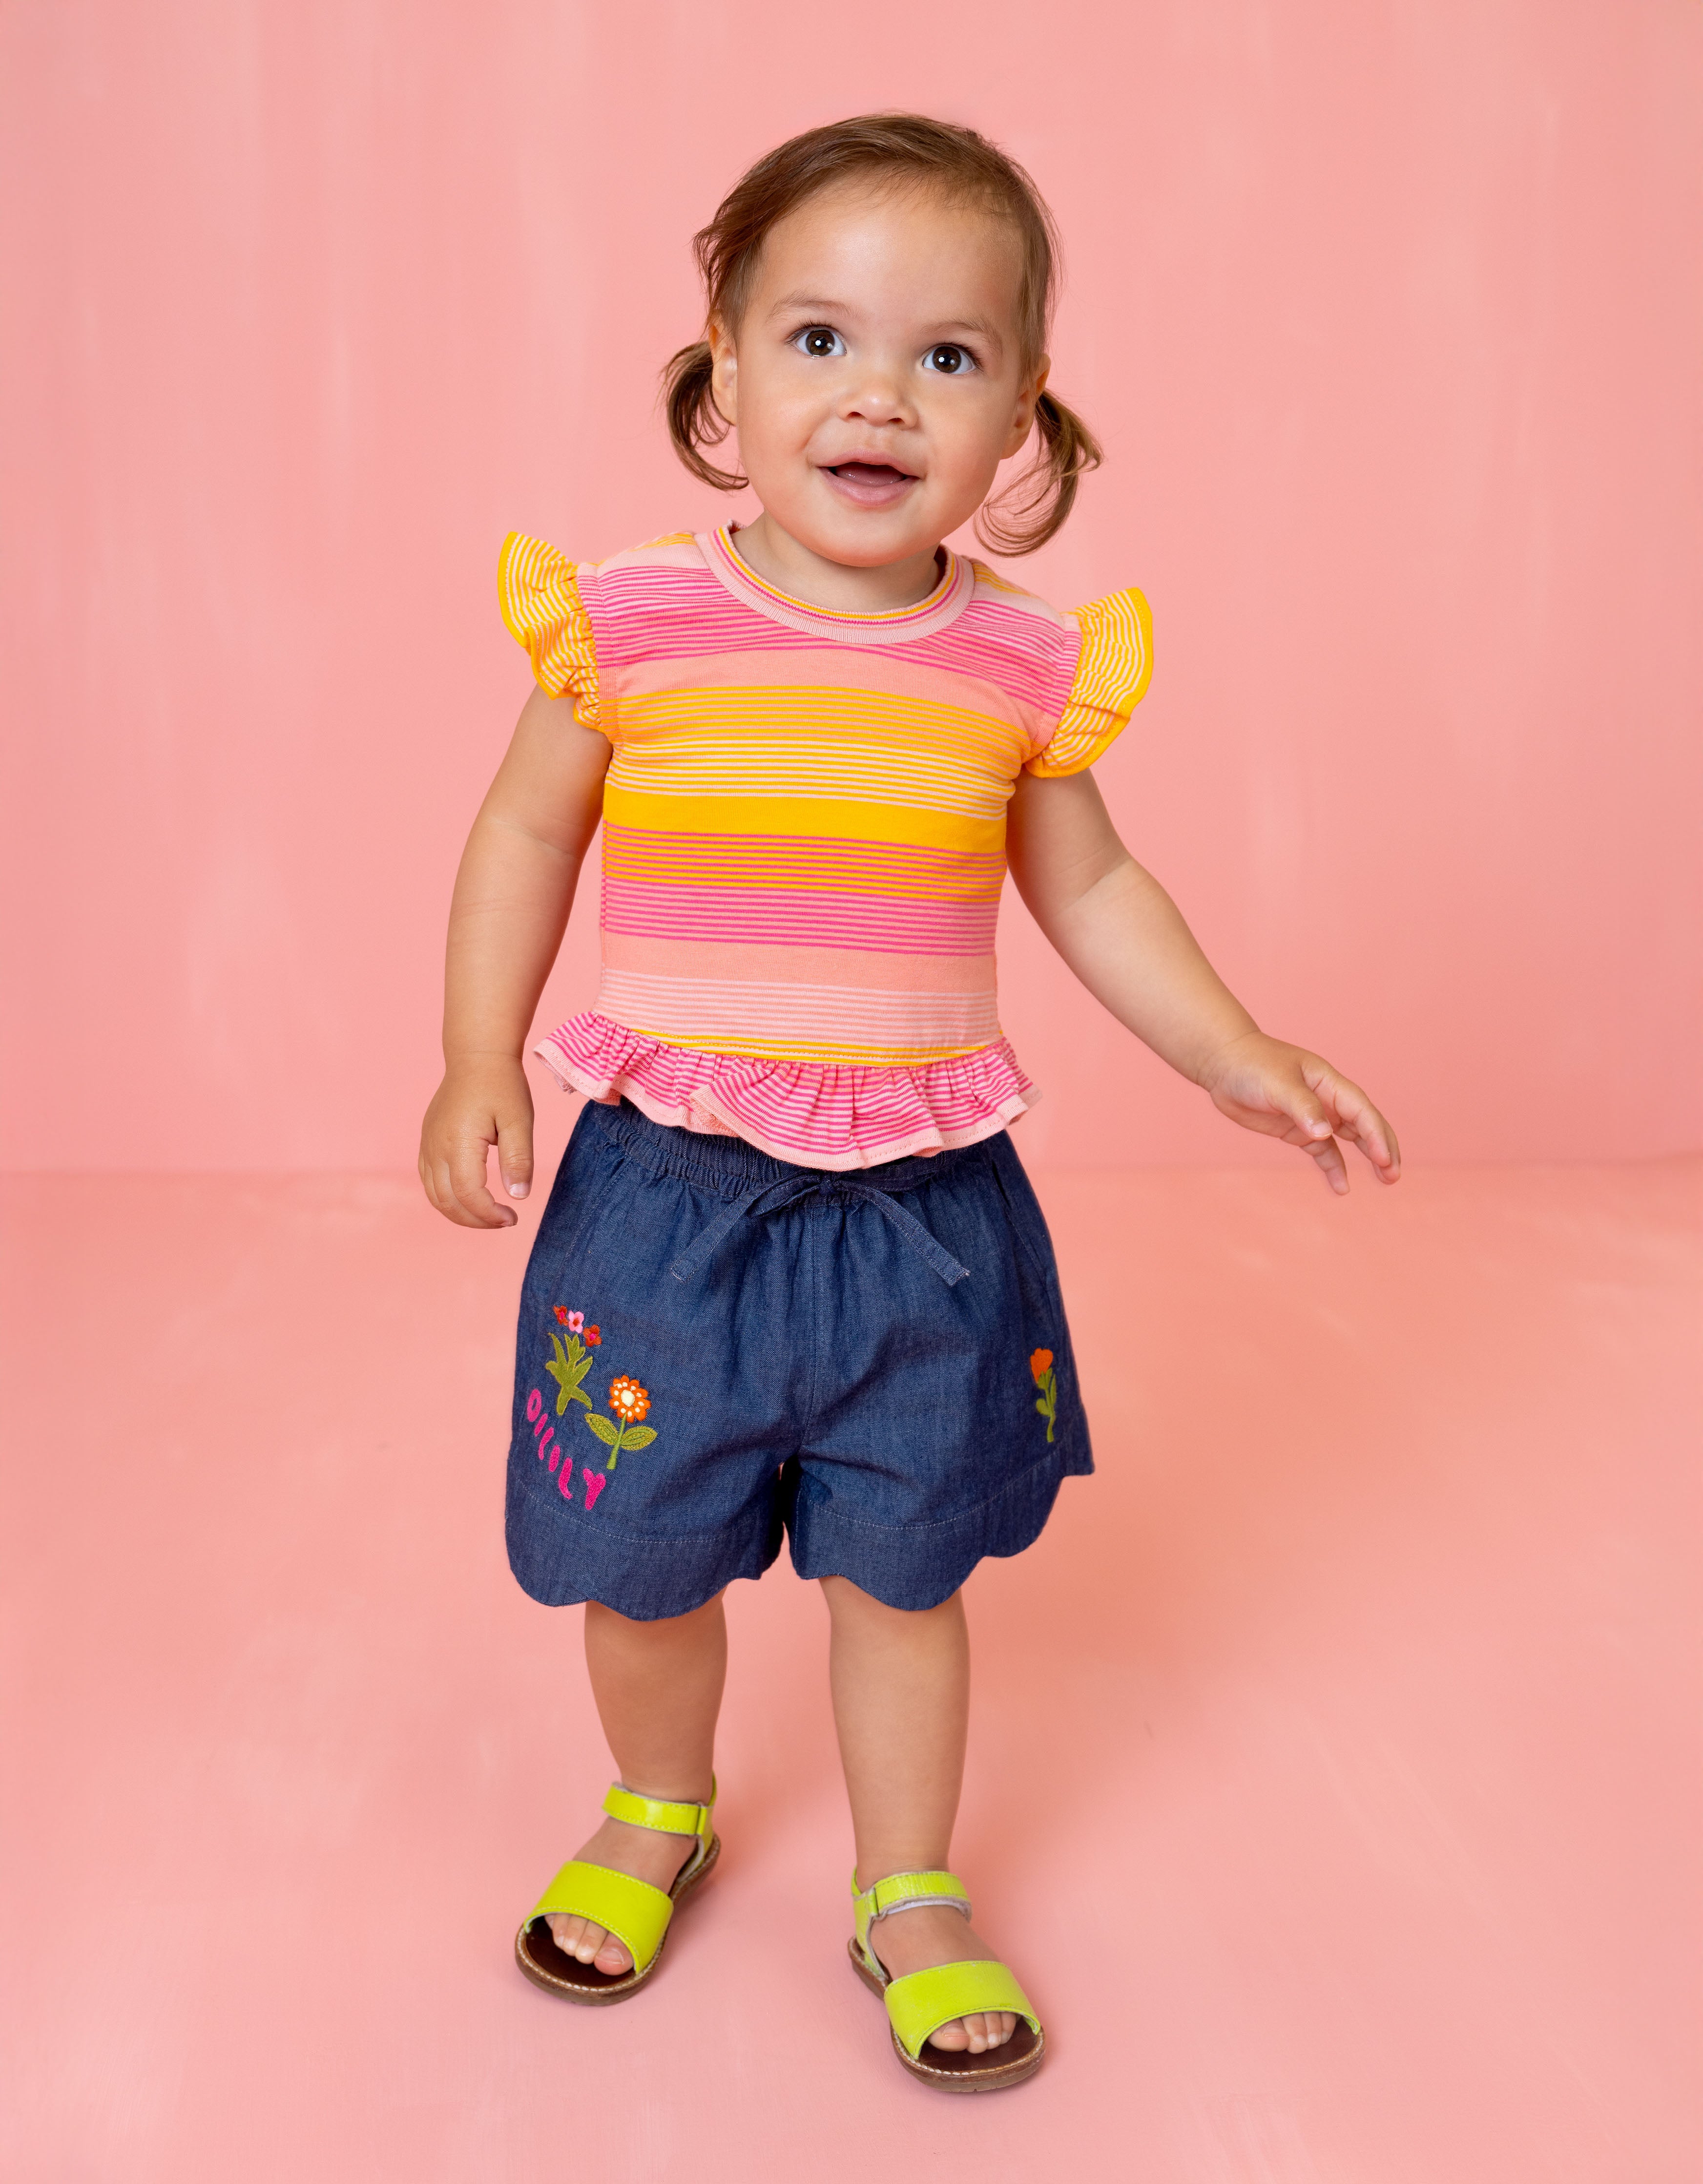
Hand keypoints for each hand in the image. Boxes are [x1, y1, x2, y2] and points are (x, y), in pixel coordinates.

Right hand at [418, 1055, 534, 1227]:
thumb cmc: (502, 1085)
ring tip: (489, 1214)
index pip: (468, 1195)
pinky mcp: (427, 1142)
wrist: (476, 1058)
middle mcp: (436, 1147)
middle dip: (476, 1220)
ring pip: (435, 1195)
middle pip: (447, 1202)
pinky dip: (447, 1198)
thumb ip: (518, 1159)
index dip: (489, 1215)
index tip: (512, 1218)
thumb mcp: (519, 1120)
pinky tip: (470, 1198)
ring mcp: (428, 1145)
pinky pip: (429, 1180)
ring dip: (460, 1213)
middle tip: (504, 1221)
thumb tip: (518, 1196)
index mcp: (459, 1142)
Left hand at [1198, 1032, 1400, 1194]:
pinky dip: (1334, 1168)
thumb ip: (1302, 1107)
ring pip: (1351, 1138)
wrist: (1223, 1065)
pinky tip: (1342, 1187)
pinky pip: (1324, 1151)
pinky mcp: (1298, 1130)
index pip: (1361, 1111)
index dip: (1376, 1135)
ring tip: (1385, 1180)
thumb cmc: (1252, 1066)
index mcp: (1329, 1083)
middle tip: (1394, 1175)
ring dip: (1368, 1157)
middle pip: (1365, 1125)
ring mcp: (1314, 1115)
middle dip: (1383, 1148)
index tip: (1383, 1159)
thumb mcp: (1277, 1085)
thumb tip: (1324, 1133)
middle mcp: (1328, 1099)